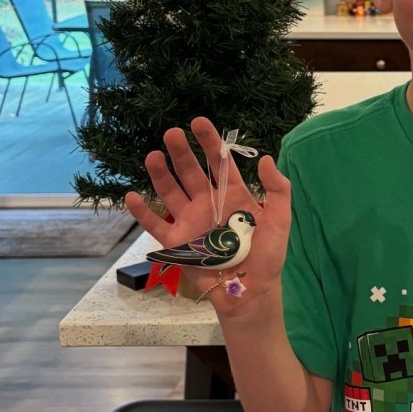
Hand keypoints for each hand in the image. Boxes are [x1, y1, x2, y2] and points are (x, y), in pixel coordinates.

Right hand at [124, 117, 291, 314]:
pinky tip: (132, 195)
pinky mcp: (176, 242)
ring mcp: (190, 221)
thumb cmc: (268, 255)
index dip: (210, 142)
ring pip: (171, 192)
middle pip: (191, 172)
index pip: (219, 163)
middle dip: (182, 152)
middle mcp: (208, 203)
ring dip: (161, 174)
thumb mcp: (280, 219)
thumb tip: (265, 158)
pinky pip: (155, 224)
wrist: (251, 290)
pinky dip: (142, 212)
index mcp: (233, 195)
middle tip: (172, 133)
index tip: (199, 122)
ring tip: (153, 155)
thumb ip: (278, 189)